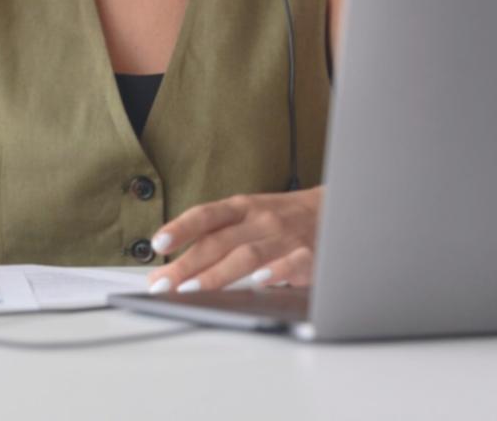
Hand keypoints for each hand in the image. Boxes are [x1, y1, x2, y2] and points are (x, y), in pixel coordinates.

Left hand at [144, 186, 322, 293]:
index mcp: (242, 207)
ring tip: (193, 290)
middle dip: (187, 265)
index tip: (158, 244)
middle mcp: (261, 219)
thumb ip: (216, 237)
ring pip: (248, 255)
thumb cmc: (282, 218)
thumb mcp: (248, 215)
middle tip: (162, 284)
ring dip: (218, 274)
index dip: (180, 228)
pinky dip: (276, 272)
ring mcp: (285, 237)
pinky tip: (259, 283)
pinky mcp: (310, 255)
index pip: (205, 215)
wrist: (337, 210)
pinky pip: (293, 262)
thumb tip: (172, 268)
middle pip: (219, 241)